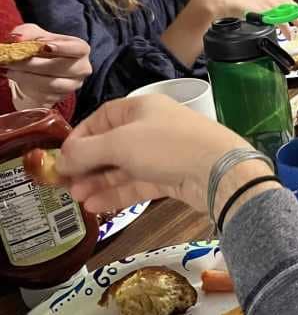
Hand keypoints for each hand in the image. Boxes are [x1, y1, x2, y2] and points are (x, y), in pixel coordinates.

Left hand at [3, 24, 90, 109]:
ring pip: (51, 84)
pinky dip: (27, 86)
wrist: (38, 69)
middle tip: (13, 60)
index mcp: (80, 49)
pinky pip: (43, 94)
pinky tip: (18, 77)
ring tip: (11, 70)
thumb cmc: (40, 48)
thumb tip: (18, 38)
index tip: (44, 47)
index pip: (78, 49)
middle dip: (33, 64)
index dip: (63, 48)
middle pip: (60, 67)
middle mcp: (81, 68)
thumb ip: (27, 33)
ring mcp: (72, 85)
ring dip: (27, 76)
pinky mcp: (60, 97)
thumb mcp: (33, 35)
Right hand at [58, 95, 250, 215]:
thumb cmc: (167, 147)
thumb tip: (61, 159)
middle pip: (112, 145)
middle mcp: (152, 128)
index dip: (80, 136)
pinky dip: (118, 193)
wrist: (219, 171)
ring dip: (99, 182)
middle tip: (66, 184)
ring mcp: (163, 154)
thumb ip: (86, 151)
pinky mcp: (172, 178)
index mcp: (142, 108)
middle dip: (88, 165)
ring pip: (124, 167)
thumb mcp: (120, 144)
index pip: (103, 117)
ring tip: (77, 198)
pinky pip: (138, 184)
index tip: (62, 157)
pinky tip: (96, 205)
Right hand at [198, 0, 297, 22]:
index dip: (296, 10)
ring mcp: (269, 1)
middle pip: (293, 6)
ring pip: (290, 12)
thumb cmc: (234, 1)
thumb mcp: (253, 1)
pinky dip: (286, 28)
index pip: (288, 0)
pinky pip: (281, 20)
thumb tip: (269, 16)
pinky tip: (288, 34)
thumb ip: (263, 7)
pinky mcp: (266, 10)